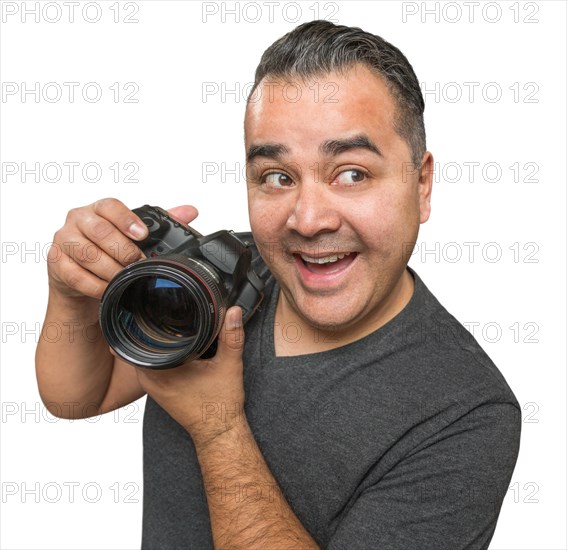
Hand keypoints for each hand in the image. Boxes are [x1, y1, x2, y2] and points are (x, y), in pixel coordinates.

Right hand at [47, 198, 198, 299]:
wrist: (80, 280)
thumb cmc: (109, 252)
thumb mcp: (134, 237)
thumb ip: (162, 222)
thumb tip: (189, 212)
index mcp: (99, 209)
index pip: (110, 206)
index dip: (126, 219)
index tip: (142, 234)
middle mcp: (78, 220)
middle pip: (100, 232)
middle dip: (124, 251)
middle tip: (138, 263)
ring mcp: (64, 241)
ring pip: (88, 254)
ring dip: (112, 270)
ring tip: (125, 278)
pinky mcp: (56, 263)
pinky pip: (78, 276)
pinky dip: (97, 285)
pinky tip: (108, 289)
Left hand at [133, 306, 245, 447]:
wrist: (219, 431)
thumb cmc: (219, 406)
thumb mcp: (229, 365)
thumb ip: (231, 336)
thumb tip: (233, 312)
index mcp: (160, 371)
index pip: (141, 337)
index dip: (149, 319)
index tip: (160, 308)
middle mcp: (150, 379)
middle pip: (143, 342)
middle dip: (156, 328)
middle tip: (173, 316)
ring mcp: (152, 385)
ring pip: (148, 353)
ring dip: (160, 341)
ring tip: (178, 330)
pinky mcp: (159, 388)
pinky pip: (154, 364)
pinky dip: (165, 354)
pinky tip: (180, 348)